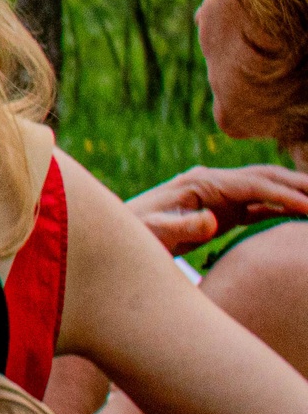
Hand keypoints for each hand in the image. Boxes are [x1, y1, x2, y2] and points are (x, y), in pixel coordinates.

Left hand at [127, 165, 307, 253]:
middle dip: (300, 185)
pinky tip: (305, 216)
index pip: (253, 185)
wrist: (124, 236)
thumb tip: (209, 222)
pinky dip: (286, 208)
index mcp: (201, 182)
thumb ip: (180, 227)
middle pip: (266, 177)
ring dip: (297, 194)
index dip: (283, 195)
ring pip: (268, 188)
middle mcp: (214, 182)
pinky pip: (262, 206)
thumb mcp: (154, 233)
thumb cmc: (137, 234)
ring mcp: (220, 194)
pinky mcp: (224, 209)